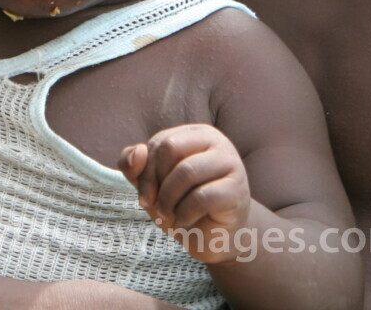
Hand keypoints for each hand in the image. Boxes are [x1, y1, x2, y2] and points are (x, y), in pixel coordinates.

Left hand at [119, 123, 250, 263]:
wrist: (214, 237)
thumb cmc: (183, 204)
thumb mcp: (151, 184)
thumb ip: (134, 164)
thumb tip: (137, 152)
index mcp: (196, 133)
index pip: (160, 142)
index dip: (145, 172)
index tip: (146, 197)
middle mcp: (216, 141)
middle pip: (170, 148)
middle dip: (157, 183)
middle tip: (160, 206)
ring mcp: (231, 164)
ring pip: (186, 171)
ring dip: (169, 201)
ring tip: (171, 215)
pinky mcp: (236, 191)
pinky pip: (201, 197)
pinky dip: (185, 214)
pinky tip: (187, 220)